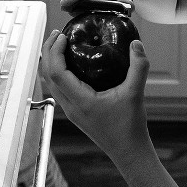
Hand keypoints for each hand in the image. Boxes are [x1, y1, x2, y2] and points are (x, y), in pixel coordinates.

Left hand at [40, 29, 150, 157]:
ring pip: (51, 83)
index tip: (63, 36)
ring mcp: (71, 111)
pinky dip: (58, 73)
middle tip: (58, 34)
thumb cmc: (130, 127)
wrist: (129, 152)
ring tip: (60, 46)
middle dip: (49, 52)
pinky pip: (59, 89)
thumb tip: (136, 44)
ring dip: (51, 62)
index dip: (55, 51)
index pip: (57, 72)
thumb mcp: (135, 93)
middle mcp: (70, 107)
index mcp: (80, 101)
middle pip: (48, 76)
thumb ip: (138, 67)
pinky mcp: (76, 112)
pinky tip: (72, 65)